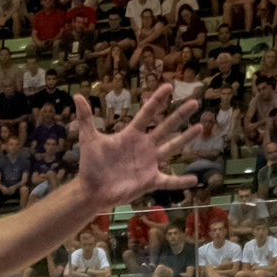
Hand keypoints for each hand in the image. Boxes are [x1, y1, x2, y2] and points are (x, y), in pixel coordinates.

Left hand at [69, 84, 200, 205]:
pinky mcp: (150, 180)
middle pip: (166, 127)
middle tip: (195, 102)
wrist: (91, 189)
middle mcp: (144, 146)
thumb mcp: (89, 140)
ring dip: (186, 139)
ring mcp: (149, 163)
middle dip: (180, 115)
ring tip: (200, 128)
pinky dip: (181, 182)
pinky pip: (169, 181)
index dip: (158, 100)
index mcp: (131, 135)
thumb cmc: (91, 165)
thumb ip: (86, 118)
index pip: (148, 113)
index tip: (169, 86)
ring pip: (172, 148)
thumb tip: (76, 96)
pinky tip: (195, 179)